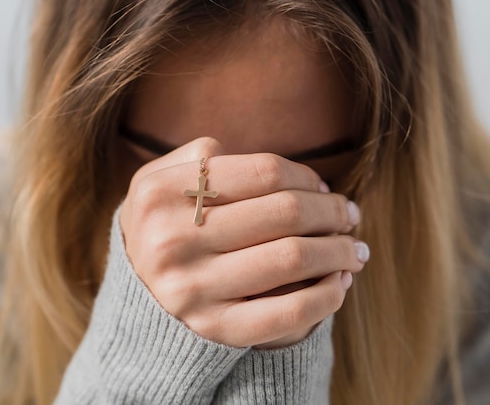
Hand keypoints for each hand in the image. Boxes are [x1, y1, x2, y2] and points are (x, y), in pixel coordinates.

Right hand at [120, 137, 367, 348]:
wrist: (134, 304)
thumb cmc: (161, 231)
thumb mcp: (158, 183)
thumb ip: (199, 158)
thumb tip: (274, 169)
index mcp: (163, 193)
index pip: (264, 172)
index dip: (307, 177)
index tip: (324, 187)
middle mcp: (174, 240)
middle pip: (286, 212)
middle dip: (333, 210)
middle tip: (350, 214)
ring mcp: (194, 289)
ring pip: (294, 258)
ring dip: (340, 250)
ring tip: (355, 248)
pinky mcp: (215, 331)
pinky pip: (287, 313)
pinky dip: (327, 296)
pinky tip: (340, 283)